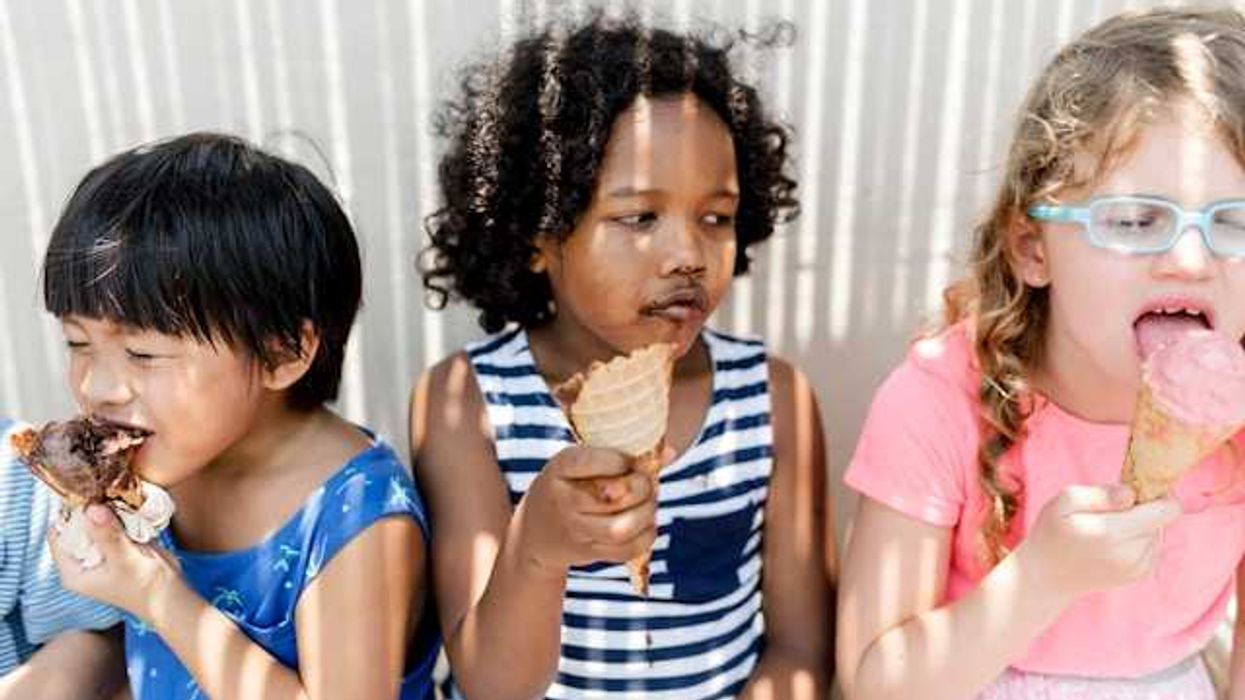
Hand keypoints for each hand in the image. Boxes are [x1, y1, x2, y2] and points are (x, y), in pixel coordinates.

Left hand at [48, 504, 182, 621]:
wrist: (171, 597)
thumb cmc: (146, 587)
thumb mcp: (125, 560)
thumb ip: (108, 535)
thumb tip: (92, 508)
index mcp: (73, 572)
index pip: (58, 536)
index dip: (69, 516)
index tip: (87, 497)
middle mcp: (82, 562)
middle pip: (76, 527)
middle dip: (89, 510)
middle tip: (104, 492)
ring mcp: (100, 553)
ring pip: (95, 523)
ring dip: (106, 510)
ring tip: (117, 498)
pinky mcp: (116, 547)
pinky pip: (111, 525)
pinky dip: (119, 515)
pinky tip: (128, 506)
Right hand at [514, 445, 668, 575]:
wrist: (535, 533)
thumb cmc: (569, 486)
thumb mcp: (578, 463)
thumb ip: (619, 455)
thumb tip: (671, 453)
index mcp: (561, 467)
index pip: (595, 461)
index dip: (623, 460)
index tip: (629, 461)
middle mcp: (564, 500)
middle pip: (615, 495)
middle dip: (642, 487)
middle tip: (645, 483)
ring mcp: (575, 530)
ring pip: (622, 527)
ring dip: (646, 514)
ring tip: (647, 504)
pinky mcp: (589, 552)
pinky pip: (627, 549)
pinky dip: (645, 536)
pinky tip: (644, 524)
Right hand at [1017, 484, 1180, 601]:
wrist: (1047, 577)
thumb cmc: (1052, 532)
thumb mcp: (1064, 502)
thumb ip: (1100, 494)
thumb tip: (1132, 494)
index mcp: (1113, 534)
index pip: (1167, 510)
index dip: (1157, 493)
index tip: (1135, 489)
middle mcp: (1131, 555)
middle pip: (1161, 519)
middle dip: (1142, 509)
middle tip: (1108, 512)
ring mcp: (1137, 569)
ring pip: (1157, 532)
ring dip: (1140, 525)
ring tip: (1107, 528)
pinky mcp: (1140, 575)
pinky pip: (1153, 546)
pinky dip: (1138, 539)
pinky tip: (1113, 542)